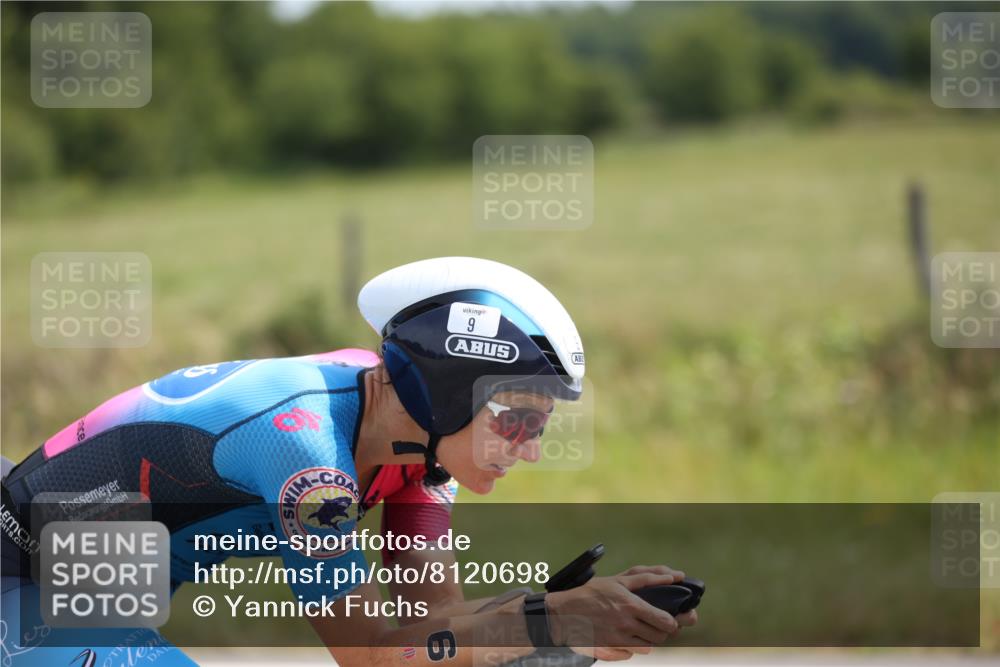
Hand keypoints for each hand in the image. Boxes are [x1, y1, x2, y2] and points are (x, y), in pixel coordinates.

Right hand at [546, 564, 694, 660]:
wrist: (563, 613)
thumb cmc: (591, 593)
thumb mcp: (618, 581)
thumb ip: (646, 578)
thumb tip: (673, 577)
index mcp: (631, 605)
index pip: (665, 621)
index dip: (672, 622)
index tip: (671, 620)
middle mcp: (626, 624)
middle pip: (659, 636)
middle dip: (662, 631)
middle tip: (657, 624)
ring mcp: (618, 639)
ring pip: (647, 647)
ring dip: (649, 639)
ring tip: (641, 630)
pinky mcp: (610, 649)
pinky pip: (632, 653)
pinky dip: (634, 647)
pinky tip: (628, 637)